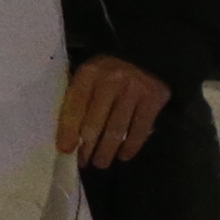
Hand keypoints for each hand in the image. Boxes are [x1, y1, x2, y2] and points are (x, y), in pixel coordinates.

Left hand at [58, 56, 172, 168]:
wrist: (145, 57)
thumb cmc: (108, 73)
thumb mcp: (89, 76)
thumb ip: (78, 99)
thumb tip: (67, 137)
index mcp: (90, 72)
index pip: (75, 104)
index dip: (69, 129)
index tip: (66, 149)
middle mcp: (112, 79)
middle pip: (96, 121)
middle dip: (88, 146)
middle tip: (84, 162)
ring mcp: (134, 89)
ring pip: (117, 129)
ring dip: (107, 151)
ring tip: (100, 163)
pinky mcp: (153, 99)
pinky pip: (139, 129)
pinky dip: (131, 146)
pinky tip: (123, 155)